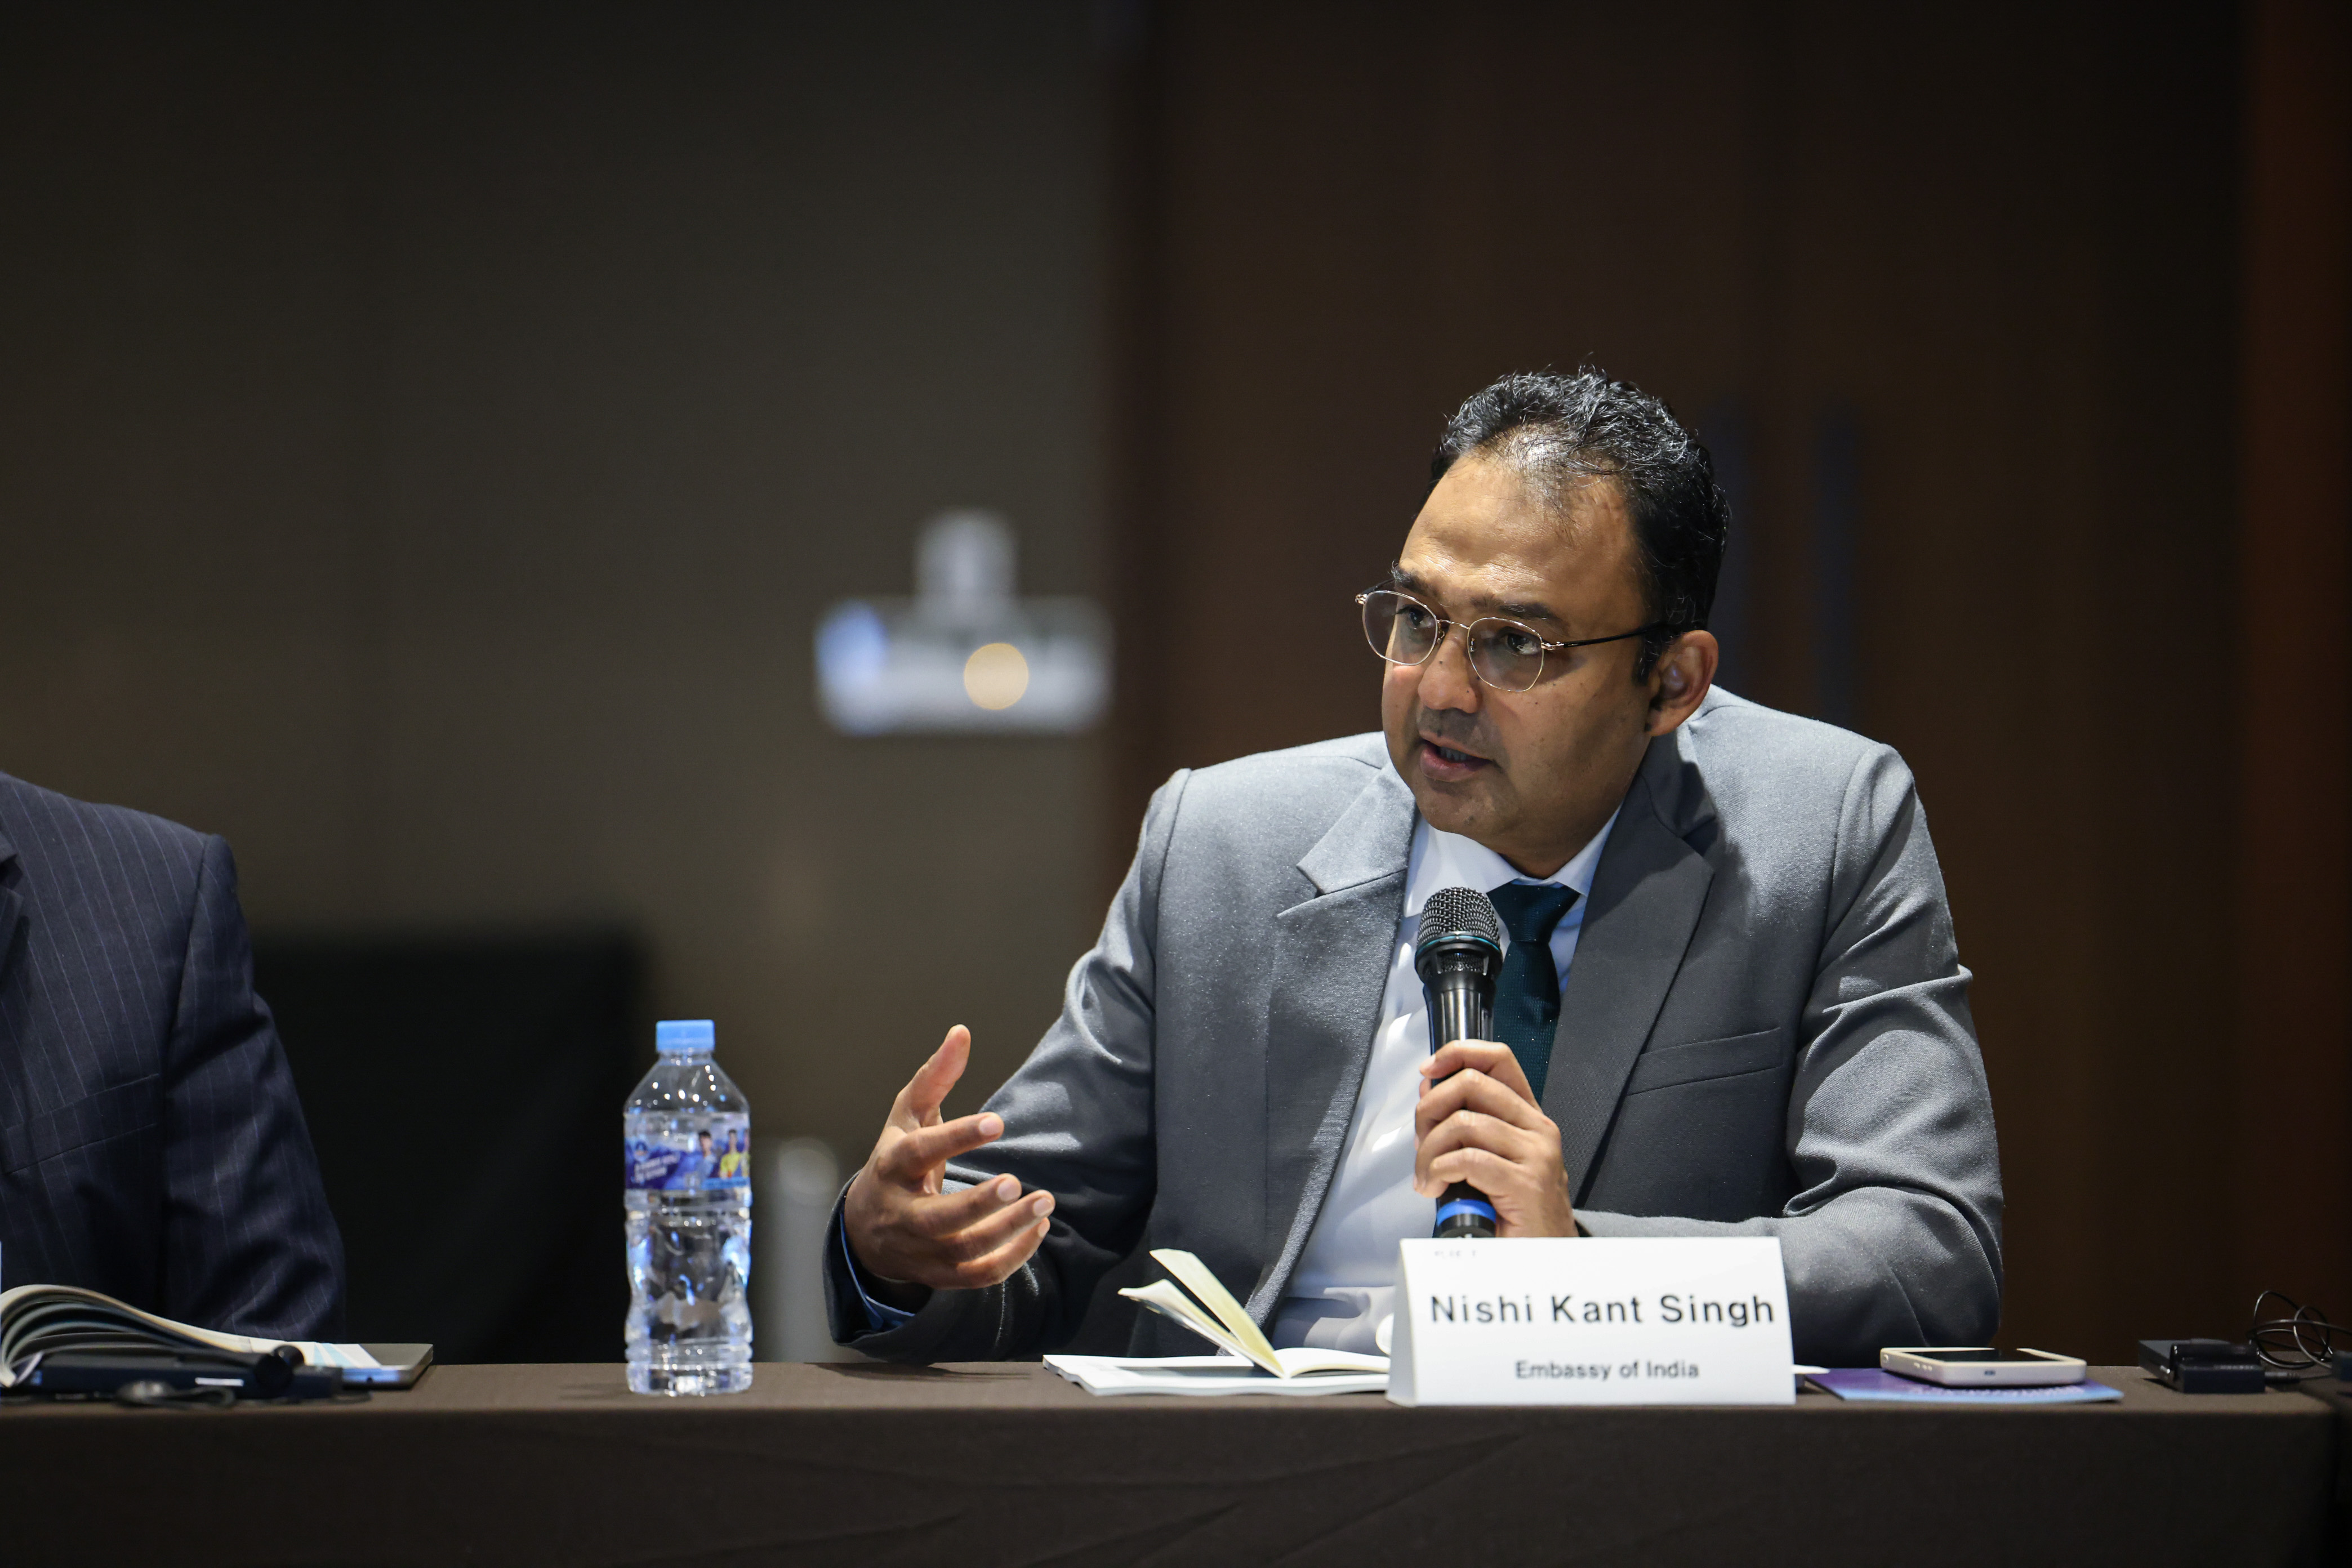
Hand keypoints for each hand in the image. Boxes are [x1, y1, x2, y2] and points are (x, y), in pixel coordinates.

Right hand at [843, 1025, 1053, 1308]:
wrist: (866, 1231)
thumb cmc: (895, 1161)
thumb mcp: (907, 1116)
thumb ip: (936, 1076)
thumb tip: (962, 1031)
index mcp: (891, 1166)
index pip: (919, 1153)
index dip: (957, 1138)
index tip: (998, 1122)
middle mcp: (901, 1213)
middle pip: (937, 1219)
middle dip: (980, 1204)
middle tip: (1018, 1181)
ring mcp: (918, 1249)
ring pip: (962, 1251)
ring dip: (1006, 1231)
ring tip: (1044, 1203)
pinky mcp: (938, 1274)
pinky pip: (977, 1276)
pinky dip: (1012, 1257)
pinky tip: (1038, 1228)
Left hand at [1413, 1040, 1576, 1236]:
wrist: (1546, 1260)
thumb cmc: (1514, 1213)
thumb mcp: (1488, 1158)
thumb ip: (1464, 1122)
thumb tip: (1429, 1086)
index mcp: (1529, 1117)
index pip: (1498, 1059)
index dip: (1458, 1053)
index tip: (1429, 1070)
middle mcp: (1537, 1128)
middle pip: (1472, 1084)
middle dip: (1430, 1108)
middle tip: (1420, 1141)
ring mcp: (1536, 1155)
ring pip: (1463, 1124)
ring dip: (1430, 1151)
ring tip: (1426, 1178)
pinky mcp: (1526, 1184)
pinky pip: (1468, 1159)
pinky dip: (1440, 1170)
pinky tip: (1437, 1187)